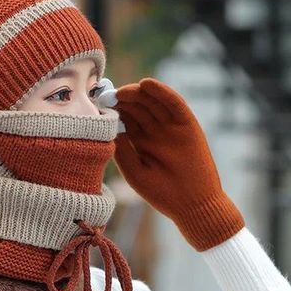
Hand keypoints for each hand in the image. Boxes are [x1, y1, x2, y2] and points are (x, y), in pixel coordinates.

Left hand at [112, 77, 244, 250]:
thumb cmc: (162, 194)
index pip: (124, 118)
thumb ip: (122, 150)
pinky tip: (147, 84)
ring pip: (153, 102)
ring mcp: (171, 127)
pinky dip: (162, 92)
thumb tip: (107, 126)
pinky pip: (174, 104)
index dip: (111, 109)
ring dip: (138, 93)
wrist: (194, 206)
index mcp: (140, 141)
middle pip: (137, 106)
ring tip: (123, 91)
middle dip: (122, 99)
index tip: (96, 102)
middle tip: (107, 94)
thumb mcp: (135, 172)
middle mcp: (154, 131)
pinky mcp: (188, 125)